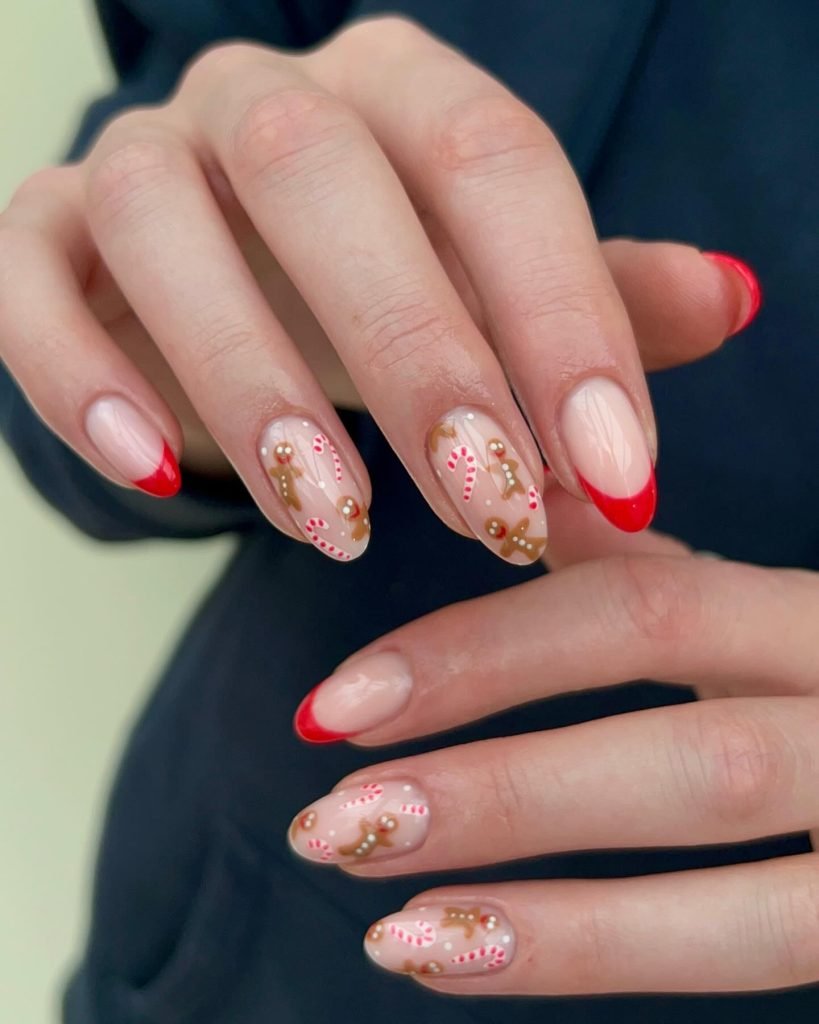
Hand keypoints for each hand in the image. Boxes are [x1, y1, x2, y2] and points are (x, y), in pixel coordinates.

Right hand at [0, 16, 757, 559]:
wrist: (232, 291)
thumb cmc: (383, 301)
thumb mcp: (496, 299)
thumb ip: (599, 301)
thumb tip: (734, 298)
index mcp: (397, 93)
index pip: (496, 164)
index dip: (564, 319)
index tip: (614, 480)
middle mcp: (261, 101)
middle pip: (329, 180)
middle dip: (415, 352)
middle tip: (484, 511)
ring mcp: (137, 158)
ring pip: (168, 225)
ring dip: (253, 381)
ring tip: (333, 520)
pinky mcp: (39, 234)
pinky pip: (29, 282)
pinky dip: (80, 375)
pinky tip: (154, 470)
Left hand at [287, 510, 817, 993]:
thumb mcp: (765, 610)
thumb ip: (655, 572)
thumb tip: (522, 499)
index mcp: (814, 619)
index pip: (642, 610)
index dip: (483, 651)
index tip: (340, 701)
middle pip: (688, 755)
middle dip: (501, 793)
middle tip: (332, 823)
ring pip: (736, 899)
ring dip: (546, 922)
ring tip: (387, 930)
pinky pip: (753, 959)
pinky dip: (598, 965)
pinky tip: (465, 960)